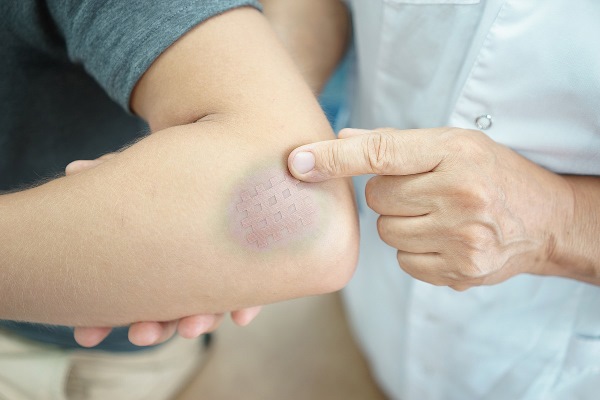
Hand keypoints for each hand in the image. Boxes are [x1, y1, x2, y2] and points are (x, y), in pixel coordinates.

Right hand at [66, 154, 261, 346]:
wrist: (222, 162)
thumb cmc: (175, 173)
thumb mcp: (145, 172)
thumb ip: (116, 175)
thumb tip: (76, 171)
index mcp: (152, 261)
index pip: (125, 299)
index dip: (104, 321)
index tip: (87, 334)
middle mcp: (183, 275)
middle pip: (166, 314)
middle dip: (154, 329)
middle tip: (141, 334)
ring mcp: (215, 276)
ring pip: (207, 310)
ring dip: (199, 322)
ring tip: (190, 328)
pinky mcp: (250, 270)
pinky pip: (251, 294)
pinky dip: (247, 306)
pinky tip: (241, 317)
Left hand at [288, 127, 573, 289]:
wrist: (544, 220)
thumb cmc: (492, 173)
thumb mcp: (453, 143)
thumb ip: (394, 142)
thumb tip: (340, 139)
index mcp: (455, 153)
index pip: (380, 153)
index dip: (334, 158)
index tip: (298, 163)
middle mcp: (460, 195)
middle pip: (377, 198)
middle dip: (390, 194)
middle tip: (423, 190)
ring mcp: (461, 238)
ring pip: (386, 232)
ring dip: (401, 223)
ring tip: (437, 214)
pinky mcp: (460, 272)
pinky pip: (404, 261)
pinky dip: (415, 250)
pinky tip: (443, 238)